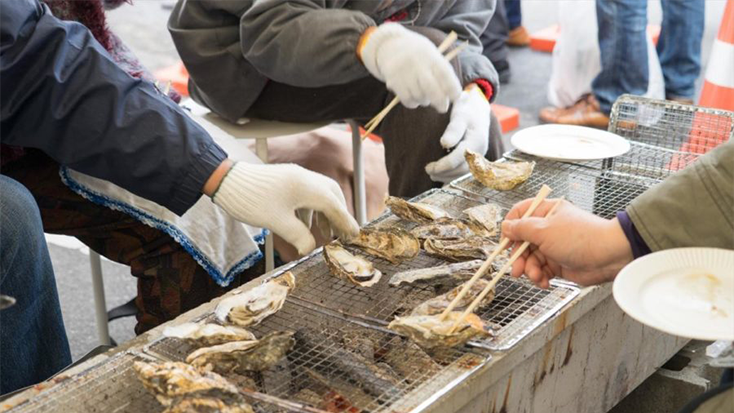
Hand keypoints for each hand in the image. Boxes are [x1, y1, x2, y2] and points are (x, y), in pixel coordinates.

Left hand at [211, 162, 358, 254]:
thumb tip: (310, 249)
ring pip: (320, 195)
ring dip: (325, 213)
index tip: (355, 235)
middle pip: (332, 197)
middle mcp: (306, 179)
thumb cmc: (251, 200)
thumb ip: (298, 237)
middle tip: (342, 236)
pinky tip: (305, 225)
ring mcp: (296, 178)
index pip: (335, 206)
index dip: (346, 222)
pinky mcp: (286, 180)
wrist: (226, 181)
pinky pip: (308, 194)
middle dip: (339, 216)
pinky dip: (312, 209)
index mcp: (308, 188)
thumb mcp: (277, 223)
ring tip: (325, 234)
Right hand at [359, 23, 461, 112]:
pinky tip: (414, 98)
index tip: (455, 97)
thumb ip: (441, 71)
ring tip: (424, 95)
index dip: (453, 90)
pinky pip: (407, 100)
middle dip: (440, 102)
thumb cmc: (418, 53)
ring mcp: (405, 73)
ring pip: (420, 97)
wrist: (390, 44)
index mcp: (431, 57)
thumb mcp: (431, 54)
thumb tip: (453, 96)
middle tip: (443, 108)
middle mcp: (418, 64)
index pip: (446, 76)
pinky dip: (413, 103)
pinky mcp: (394, 81)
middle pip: (433, 90)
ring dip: (425, 101)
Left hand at [425, 85, 489, 182]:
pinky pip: (465, 172)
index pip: (458, 159)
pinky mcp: (476, 159)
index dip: (442, 166)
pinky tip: (442, 175)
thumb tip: (445, 143)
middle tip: (428, 171)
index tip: (428, 167)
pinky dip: (453, 176)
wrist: (479, 111)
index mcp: (476, 141)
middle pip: (461, 169)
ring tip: (432, 174)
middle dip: (443, 173)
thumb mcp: (460, 115)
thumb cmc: (467, 111)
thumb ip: (454, 129)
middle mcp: (479, 151)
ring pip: (464, 173)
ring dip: (448, 177)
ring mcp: (479, 156)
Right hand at [501, 199, 632, 287]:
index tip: (504, 243)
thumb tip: (505, 226)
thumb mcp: (544, 230)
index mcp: (546, 211)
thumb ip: (521, 229)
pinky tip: (544, 282)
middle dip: (518, 257)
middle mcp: (548, 228)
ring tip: (535, 277)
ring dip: (530, 270)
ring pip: (531, 259)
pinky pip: (541, 270)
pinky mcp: (559, 263)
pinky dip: (540, 277)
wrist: (608, 256)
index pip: (520, 215)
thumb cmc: (580, 237)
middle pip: (522, 241)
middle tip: (516, 269)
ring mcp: (553, 246)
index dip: (510, 229)